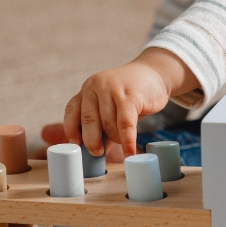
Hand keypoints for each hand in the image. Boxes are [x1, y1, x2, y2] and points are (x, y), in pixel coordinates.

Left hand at [63, 48, 197, 158]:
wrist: (154, 73)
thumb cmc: (130, 95)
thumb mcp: (111, 106)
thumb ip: (101, 124)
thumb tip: (95, 152)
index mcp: (88, 89)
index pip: (72, 111)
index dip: (71, 130)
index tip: (76, 146)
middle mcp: (96, 86)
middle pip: (88, 120)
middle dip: (92, 141)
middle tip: (98, 153)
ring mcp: (113, 88)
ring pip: (108, 124)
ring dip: (115, 139)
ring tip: (123, 142)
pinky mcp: (130, 95)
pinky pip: (125, 124)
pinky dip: (127, 141)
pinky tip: (130, 151)